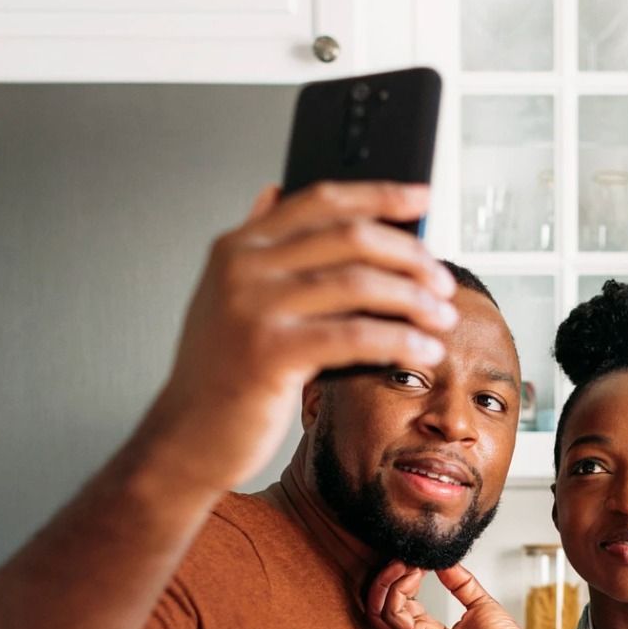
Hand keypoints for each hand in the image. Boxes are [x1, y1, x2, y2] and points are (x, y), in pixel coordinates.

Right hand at [146, 182, 457, 493]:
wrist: (185, 437)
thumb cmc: (220, 375)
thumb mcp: (227, 295)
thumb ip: (257, 246)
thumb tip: (274, 191)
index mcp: (238, 247)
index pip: (321, 201)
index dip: (379, 195)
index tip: (422, 199)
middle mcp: (242, 267)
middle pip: (350, 236)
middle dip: (409, 256)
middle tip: (442, 279)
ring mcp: (253, 307)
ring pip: (358, 282)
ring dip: (413, 298)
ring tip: (442, 316)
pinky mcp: (270, 352)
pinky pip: (355, 335)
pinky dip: (399, 340)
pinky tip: (423, 350)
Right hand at [366, 562, 531, 628]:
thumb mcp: (478, 603)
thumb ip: (460, 583)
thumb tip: (445, 562)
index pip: (394, 604)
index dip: (400, 577)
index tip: (417, 559)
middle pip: (377, 608)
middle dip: (385, 577)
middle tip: (403, 556)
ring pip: (378, 609)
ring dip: (389, 579)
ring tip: (408, 562)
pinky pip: (393, 611)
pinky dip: (399, 587)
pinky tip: (415, 573)